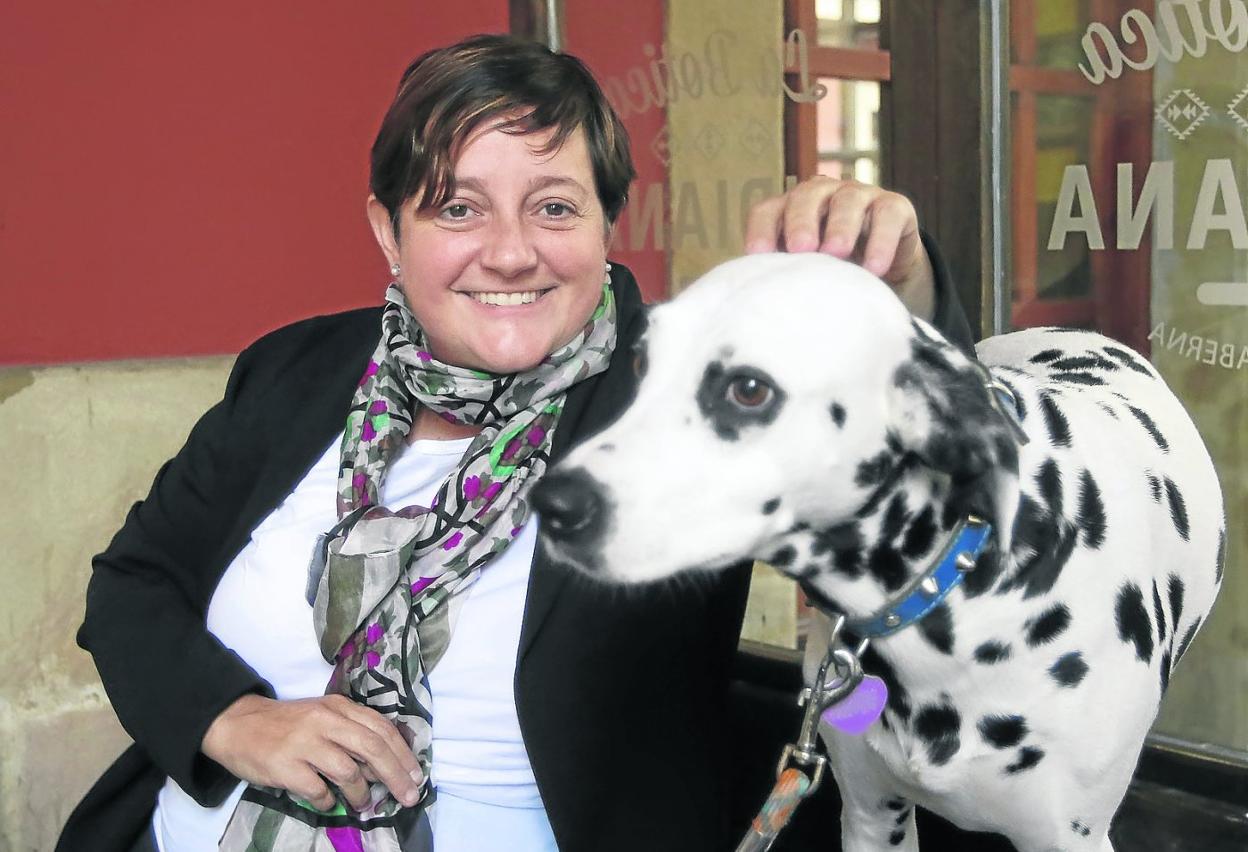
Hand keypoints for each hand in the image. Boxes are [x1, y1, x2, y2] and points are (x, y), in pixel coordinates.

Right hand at [201, 693, 423, 811]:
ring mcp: (304, 743)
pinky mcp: (285, 766)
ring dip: (362, 794)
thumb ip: (352, 732)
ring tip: (364, 804)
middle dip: (396, 776)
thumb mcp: (324, 716)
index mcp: (338, 707)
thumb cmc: (288, 723)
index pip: (381, 729)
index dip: (403, 754)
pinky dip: (329, 802)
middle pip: (372, 749)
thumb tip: (384, 765)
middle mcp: (325, 721)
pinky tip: (329, 803)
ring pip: (348, 772)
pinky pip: (318, 791)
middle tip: (409, 797)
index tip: (416, 776)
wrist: (238, 724)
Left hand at [744, 176, 934, 318]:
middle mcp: (823, 195)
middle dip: (801, 221)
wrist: (885, 273)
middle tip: (800, 248)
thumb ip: (787, 276)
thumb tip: (761, 301)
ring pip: (848, 200)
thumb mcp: (806, 273)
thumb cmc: (832, 272)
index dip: (761, 228)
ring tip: (836, 253)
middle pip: (807, 197)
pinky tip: (875, 268)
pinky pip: (888, 215)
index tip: (756, 253)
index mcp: (791, 210)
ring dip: (841, 226)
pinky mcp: (895, 206)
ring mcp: (860, 196)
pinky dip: (882, 240)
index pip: (769, 210)